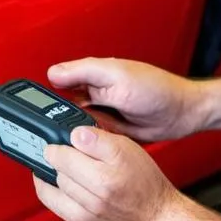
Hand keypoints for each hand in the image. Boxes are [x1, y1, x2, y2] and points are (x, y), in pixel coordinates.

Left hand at [34, 125, 186, 220]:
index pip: (62, 157)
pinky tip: (58, 181)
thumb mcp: (127, 149)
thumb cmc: (144, 180)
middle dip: (59, 159)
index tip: (63, 141)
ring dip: (56, 174)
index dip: (59, 144)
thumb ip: (98, 139)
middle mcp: (93, 200)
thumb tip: (74, 134)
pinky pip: (53, 204)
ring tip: (66, 166)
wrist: (155, 212)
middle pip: (57, 172)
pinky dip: (50, 190)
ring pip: (53, 187)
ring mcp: (85, 214)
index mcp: (104, 179)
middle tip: (67, 152)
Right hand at [47, 58, 205, 141]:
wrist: (182, 113)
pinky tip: (87, 148)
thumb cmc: (157, 89)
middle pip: (63, 109)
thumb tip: (53, 73)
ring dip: (73, 133)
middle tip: (55, 132)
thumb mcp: (118, 76)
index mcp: (93, 75)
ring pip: (75, 126)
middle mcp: (95, 94)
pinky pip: (91, 139)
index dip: (46, 97)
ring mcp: (102, 114)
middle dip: (58, 120)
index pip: (58, 84)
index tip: (37, 112)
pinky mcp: (110, 131)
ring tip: (73, 140)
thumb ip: (86, 72)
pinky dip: (88, 143)